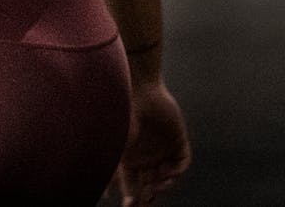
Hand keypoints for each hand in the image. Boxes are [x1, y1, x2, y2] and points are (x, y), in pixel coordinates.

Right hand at [117, 81, 189, 205]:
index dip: (132, 198)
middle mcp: (146, 155)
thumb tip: (102, 193)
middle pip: (150, 185)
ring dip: (163, 186)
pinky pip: (182, 162)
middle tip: (144, 202)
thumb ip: (110, 170)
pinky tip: (166, 173)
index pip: (132, 185)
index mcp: (129, 158)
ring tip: (156, 186)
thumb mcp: (114, 146)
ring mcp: (163, 148)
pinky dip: (176, 171)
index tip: (129, 205)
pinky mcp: (177, 139)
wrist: (137, 90)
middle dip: (147, 196)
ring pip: (167, 177)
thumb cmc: (121, 117)